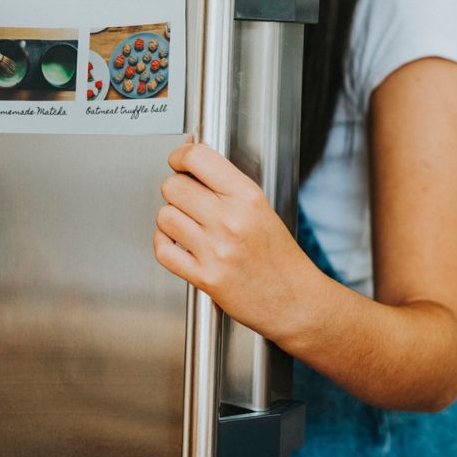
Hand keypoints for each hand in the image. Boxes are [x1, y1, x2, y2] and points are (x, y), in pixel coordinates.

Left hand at [154, 141, 317, 341]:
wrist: (294, 300)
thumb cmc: (280, 257)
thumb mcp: (262, 208)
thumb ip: (227, 185)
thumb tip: (190, 159)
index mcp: (247, 197)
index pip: (198, 158)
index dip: (180, 156)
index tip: (179, 161)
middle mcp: (230, 220)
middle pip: (174, 186)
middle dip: (176, 190)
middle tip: (187, 198)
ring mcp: (216, 250)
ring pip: (165, 216)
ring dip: (171, 219)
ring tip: (188, 225)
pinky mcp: (204, 277)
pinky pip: (163, 249)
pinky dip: (164, 244)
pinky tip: (178, 243)